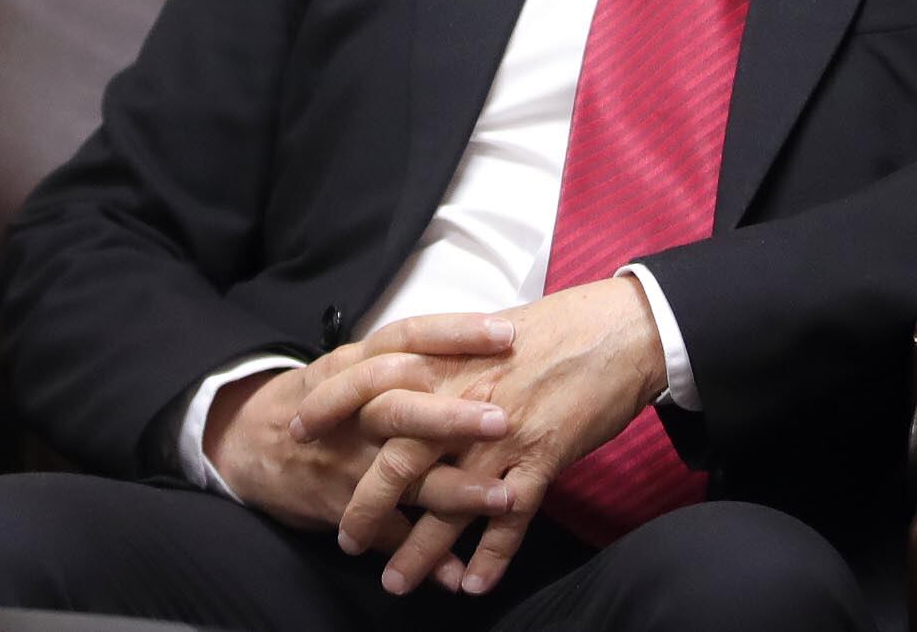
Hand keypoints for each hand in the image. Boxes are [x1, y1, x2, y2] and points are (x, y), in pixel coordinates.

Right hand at [205, 311, 518, 532]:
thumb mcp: (349, 365)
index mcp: (356, 365)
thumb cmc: (316, 397)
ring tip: (504, 498)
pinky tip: (456, 569)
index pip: (406, 338)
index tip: (506, 335)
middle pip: (400, 406)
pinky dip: (419, 552)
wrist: (244, 439)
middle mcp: (351, 410)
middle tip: (502, 419)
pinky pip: (383, 531)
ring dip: (453, 490)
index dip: (454, 334)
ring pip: (399, 474)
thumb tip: (482, 340)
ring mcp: (344, 459)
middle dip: (451, 415)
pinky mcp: (337, 502)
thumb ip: (404, 357)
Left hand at [294, 277, 666, 596]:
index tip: (298, 433)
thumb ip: (442, 360)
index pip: (367, 385)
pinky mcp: (541, 459)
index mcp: (444, 361)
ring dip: (419, 550)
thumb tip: (407, 376)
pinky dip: (490, 557)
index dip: (329, 409)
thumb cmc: (553, 330)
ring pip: (447, 503)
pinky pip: (507, 520)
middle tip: (346, 539)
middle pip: (397, 461)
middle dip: (365, 507)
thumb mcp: (483, 334)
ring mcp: (501, 434)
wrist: (617, 331)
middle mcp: (462, 400)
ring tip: (396, 583)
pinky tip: (472, 585)